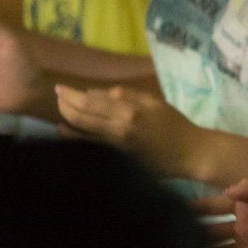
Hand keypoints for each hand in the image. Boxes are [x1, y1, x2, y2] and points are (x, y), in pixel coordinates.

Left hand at [55, 85, 197, 175]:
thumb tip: (94, 94)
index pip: (91, 102)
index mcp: (130, 111)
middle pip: (81, 118)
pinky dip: (76, 139)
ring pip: (81, 135)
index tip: (60, 88)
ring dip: (66, 123)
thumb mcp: (154, 101)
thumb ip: (125, 94)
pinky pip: (90, 147)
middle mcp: (119, 129)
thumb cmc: (175, 124)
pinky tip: (67, 133)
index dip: (71, 95)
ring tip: (59, 114)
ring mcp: (116, 147)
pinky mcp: (117, 159)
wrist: (189, 153)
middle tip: (57, 97)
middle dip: (64, 106)